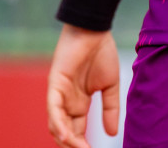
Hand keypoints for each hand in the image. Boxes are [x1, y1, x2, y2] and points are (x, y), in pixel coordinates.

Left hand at [46, 24, 119, 147]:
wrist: (95, 31)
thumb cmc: (102, 54)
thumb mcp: (110, 86)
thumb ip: (110, 109)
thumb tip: (113, 133)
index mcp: (79, 103)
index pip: (78, 130)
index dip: (84, 144)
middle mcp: (67, 103)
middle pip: (66, 132)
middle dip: (75, 145)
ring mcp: (59, 95)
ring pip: (57, 125)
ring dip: (67, 140)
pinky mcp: (54, 86)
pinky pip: (53, 109)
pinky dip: (58, 124)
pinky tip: (65, 136)